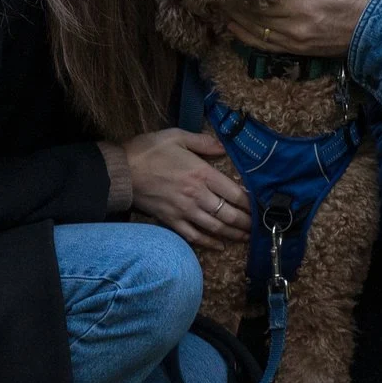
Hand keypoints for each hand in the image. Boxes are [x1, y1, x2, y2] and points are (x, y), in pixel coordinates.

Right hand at [125, 129, 248, 245]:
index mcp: (201, 173)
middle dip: (247, 223)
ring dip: (233, 234)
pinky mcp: (171, 221)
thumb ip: (203, 142)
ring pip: (215, 228)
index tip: (260, 207)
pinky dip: (209, 243)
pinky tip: (220, 246)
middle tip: (259, 228)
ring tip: (246, 238)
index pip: (234, 192)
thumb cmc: (148, 151)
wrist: (121, 171)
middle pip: (229, 214)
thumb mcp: (176, 136)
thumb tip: (223, 147)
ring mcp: (184, 211)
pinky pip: (194, 236)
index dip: (250, 202)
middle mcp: (196, 195)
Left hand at [228, 0, 370, 56]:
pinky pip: (263, 45)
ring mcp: (293, 42)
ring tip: (221, 5)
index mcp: (303, 6)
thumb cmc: (355, 0)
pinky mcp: (295, 51)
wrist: (371, 33)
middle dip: (234, 3)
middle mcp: (294, 27)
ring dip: (235, 18)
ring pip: (255, 30)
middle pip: (254, 15)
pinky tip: (233, 27)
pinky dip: (245, 36)